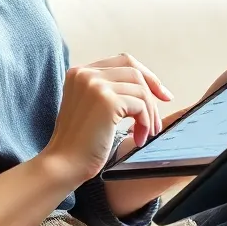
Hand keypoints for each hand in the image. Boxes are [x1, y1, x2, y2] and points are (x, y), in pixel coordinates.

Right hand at [43, 53, 174, 185]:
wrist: (64, 164)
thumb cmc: (80, 144)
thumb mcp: (91, 108)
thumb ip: (108, 92)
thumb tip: (147, 88)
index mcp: (80, 72)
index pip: (122, 61)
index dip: (145, 75)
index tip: (160, 93)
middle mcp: (85, 73)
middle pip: (134, 70)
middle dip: (153, 90)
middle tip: (161, 111)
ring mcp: (95, 85)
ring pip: (140, 89)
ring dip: (149, 113)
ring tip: (146, 133)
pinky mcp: (106, 100)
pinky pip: (140, 105)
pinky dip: (146, 122)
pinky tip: (139, 138)